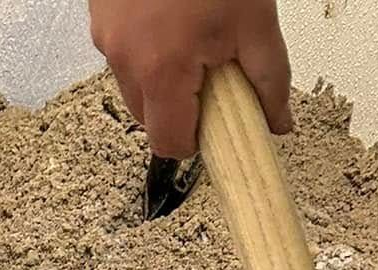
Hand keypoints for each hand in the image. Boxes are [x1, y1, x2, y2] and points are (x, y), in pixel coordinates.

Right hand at [89, 0, 292, 157]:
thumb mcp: (254, 19)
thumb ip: (269, 80)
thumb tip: (276, 122)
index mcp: (162, 70)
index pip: (170, 144)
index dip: (197, 140)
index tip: (218, 121)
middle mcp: (125, 59)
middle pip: (150, 118)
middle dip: (180, 106)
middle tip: (211, 69)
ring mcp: (107, 36)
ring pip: (136, 85)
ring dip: (163, 76)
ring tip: (191, 35)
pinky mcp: (101, 16)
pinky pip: (125, 51)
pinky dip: (149, 46)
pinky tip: (172, 16)